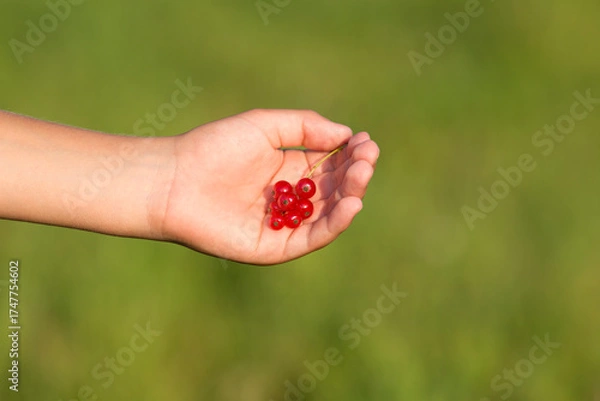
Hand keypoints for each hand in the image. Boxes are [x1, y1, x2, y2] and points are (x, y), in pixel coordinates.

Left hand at [159, 109, 378, 264]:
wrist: (174, 179)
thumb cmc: (213, 148)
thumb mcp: (263, 126)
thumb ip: (304, 127)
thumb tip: (346, 133)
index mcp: (289, 171)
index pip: (331, 165)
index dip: (351, 155)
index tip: (366, 142)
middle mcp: (290, 199)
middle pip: (334, 190)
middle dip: (354, 173)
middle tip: (367, 158)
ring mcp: (284, 225)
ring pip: (328, 215)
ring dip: (350, 196)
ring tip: (361, 175)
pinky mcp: (274, 247)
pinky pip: (310, 238)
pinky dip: (334, 224)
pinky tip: (350, 204)